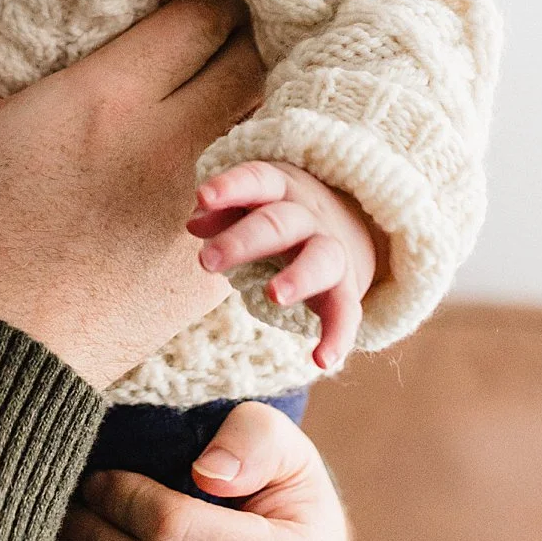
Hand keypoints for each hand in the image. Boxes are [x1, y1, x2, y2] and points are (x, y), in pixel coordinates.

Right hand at [0, 0, 265, 389]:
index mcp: (108, 97)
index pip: (200, 16)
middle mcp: (168, 141)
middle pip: (251, 59)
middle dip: (250, 34)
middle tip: (240, 21)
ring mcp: (202, 202)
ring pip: (273, 121)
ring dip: (268, 95)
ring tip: (255, 78)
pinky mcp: (217, 256)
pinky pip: (272, 194)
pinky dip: (273, 167)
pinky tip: (260, 155)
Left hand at [187, 160, 382, 371]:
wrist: (342, 227)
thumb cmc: (274, 215)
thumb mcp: (247, 207)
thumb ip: (219, 213)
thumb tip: (194, 223)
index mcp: (279, 190)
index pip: (256, 180)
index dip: (230, 187)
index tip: (202, 196)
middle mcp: (307, 217)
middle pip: (279, 223)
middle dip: (243, 241)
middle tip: (206, 261)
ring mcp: (329, 251)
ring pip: (320, 259)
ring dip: (298, 276)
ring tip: (273, 296)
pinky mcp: (345, 289)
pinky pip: (347, 311)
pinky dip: (338, 337)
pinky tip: (322, 360)